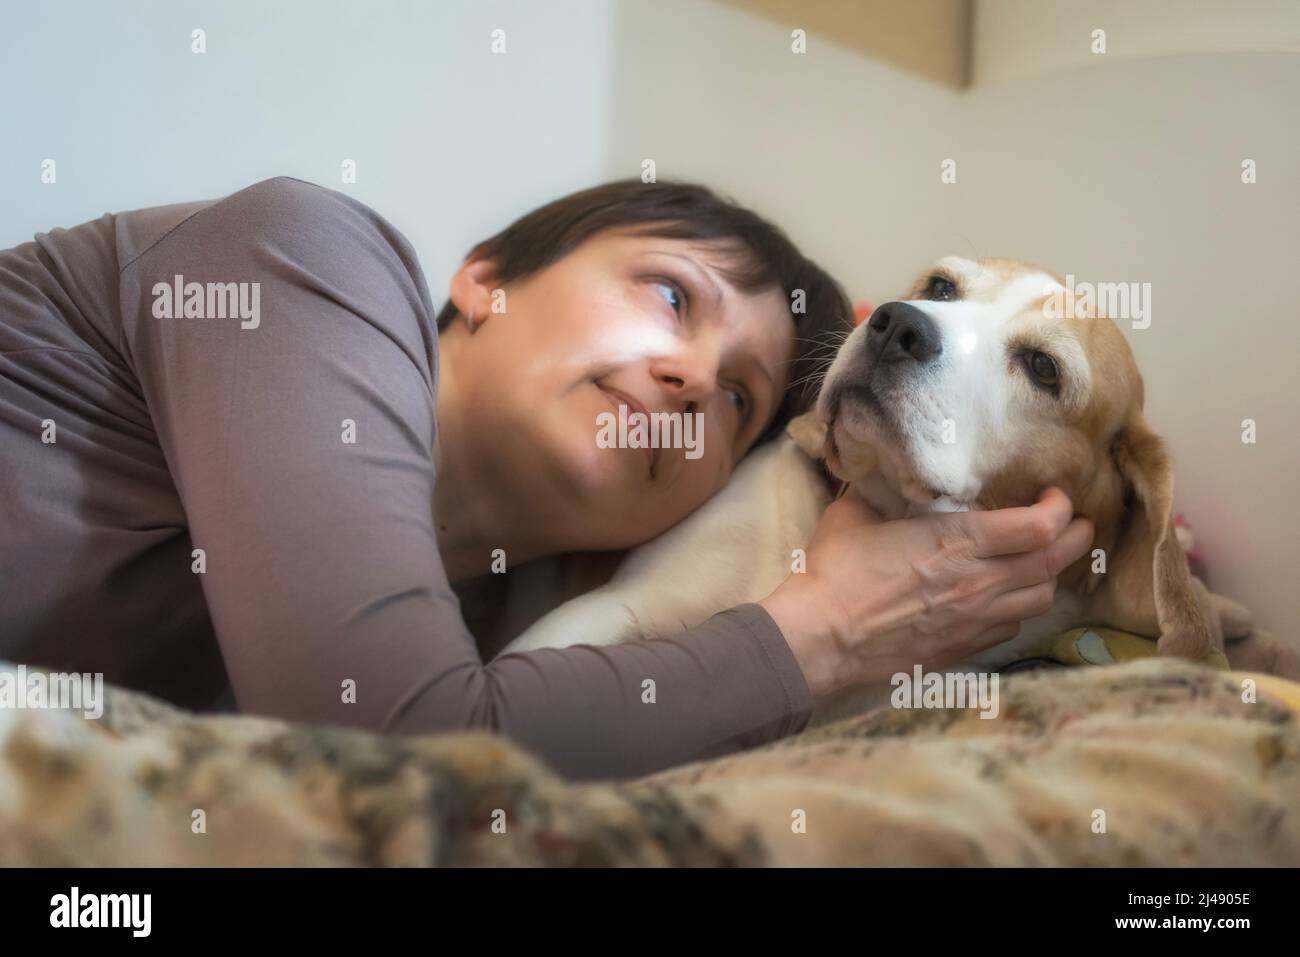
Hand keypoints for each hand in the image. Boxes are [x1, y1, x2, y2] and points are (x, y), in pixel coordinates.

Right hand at [760, 487, 1094, 698]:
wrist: (822, 638)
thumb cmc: (835, 572)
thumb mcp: (857, 513)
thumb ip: (883, 490)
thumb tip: (887, 470)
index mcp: (959, 542)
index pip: (1041, 527)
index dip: (1060, 508)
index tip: (1055, 496)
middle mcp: (979, 582)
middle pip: (1055, 562)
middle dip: (1076, 538)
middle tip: (1078, 525)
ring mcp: (975, 621)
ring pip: (1041, 599)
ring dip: (1050, 577)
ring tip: (1045, 563)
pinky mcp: (962, 649)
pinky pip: (1011, 629)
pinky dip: (1019, 609)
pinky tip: (1006, 599)